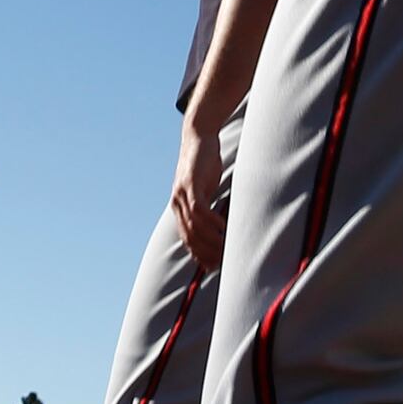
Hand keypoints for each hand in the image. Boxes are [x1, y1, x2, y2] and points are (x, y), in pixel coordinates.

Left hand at [171, 118, 230, 269]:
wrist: (198, 137)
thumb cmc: (204, 164)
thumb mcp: (204, 189)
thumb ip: (207, 205)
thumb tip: (217, 224)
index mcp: (179, 207)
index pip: (187, 238)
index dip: (199, 254)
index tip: (213, 266)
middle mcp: (177, 204)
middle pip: (190, 236)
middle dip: (205, 252)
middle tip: (221, 262)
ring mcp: (182, 195)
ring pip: (194, 226)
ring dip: (210, 240)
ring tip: (225, 247)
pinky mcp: (191, 185)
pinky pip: (199, 209)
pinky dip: (211, 221)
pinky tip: (223, 227)